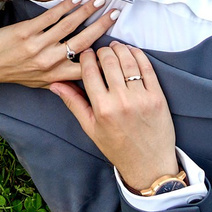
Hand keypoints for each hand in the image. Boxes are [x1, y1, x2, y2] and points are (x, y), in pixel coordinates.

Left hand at [0, 0, 120, 88]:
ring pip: (69, 26)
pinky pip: (50, 17)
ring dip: (87, 11)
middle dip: (102, 26)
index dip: (104, 57)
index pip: (87, 69)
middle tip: (116, 13)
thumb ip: (60, 80)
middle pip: (83, 43)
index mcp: (54, 76)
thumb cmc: (11, 73)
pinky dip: (66, 6)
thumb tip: (82, 76)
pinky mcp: (26, 31)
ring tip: (100, 0)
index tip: (118, 44)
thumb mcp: (38, 83)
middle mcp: (48, 62)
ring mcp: (37, 46)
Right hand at [48, 42, 177, 191]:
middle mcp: (121, 101)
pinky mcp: (157, 97)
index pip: (90, 71)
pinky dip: (138, 56)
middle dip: (103, 51)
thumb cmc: (117, 148)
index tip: (86, 53)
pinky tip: (132, 52)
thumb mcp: (90, 128)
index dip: (87, 57)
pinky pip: (147, 69)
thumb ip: (74, 102)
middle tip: (100, 51)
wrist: (148, 164)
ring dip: (120, 49)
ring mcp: (141, 98)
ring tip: (114, 48)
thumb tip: (54, 84)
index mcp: (102, 109)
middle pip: (109, 62)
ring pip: (128, 61)